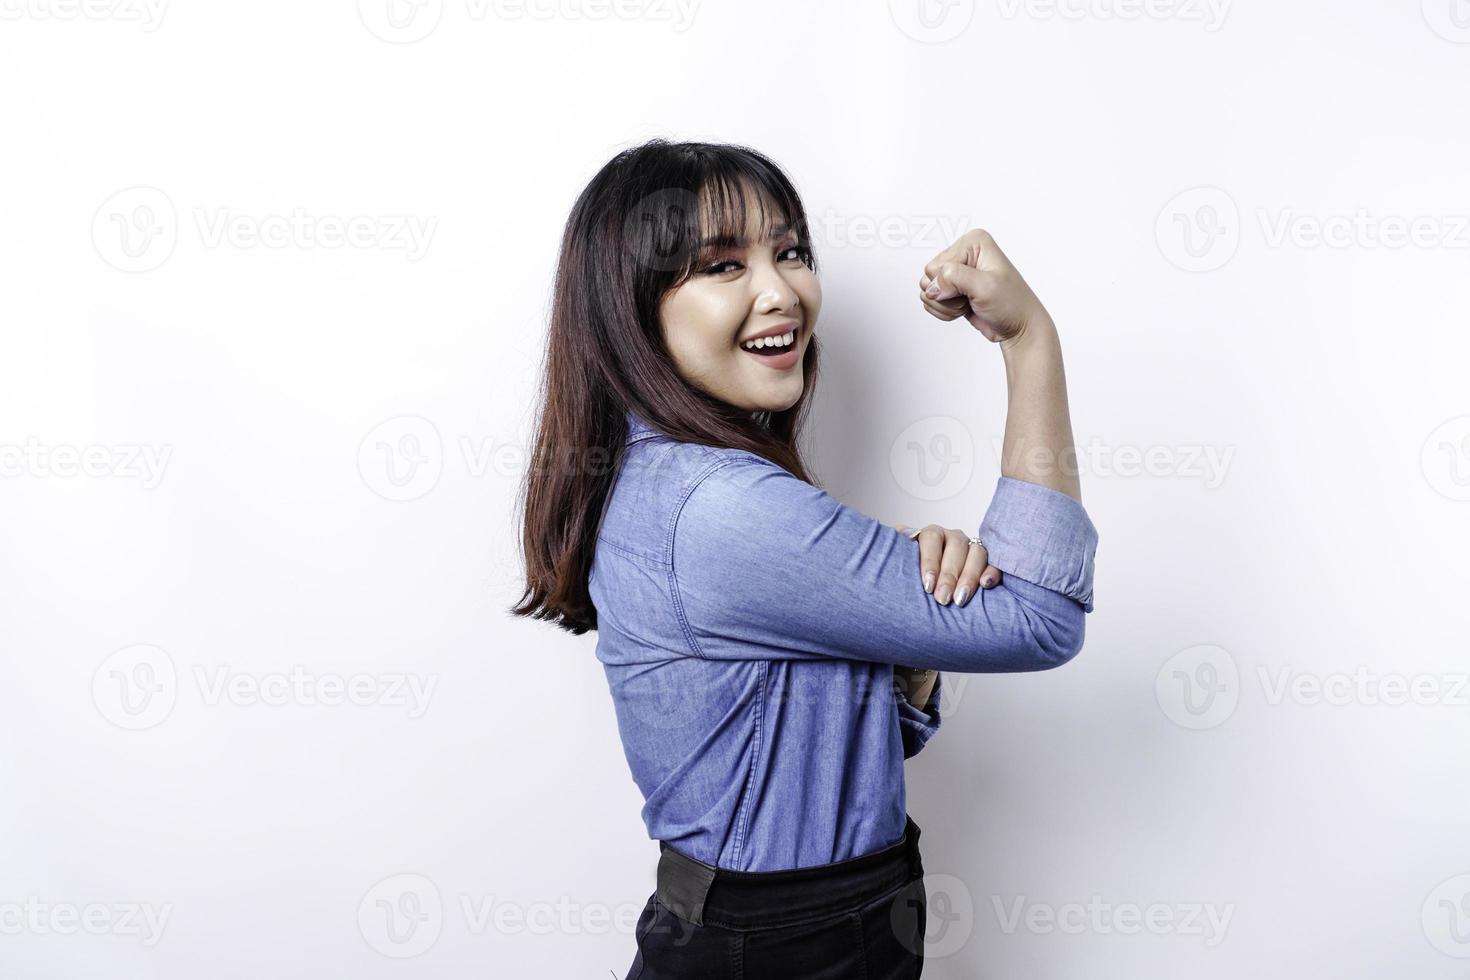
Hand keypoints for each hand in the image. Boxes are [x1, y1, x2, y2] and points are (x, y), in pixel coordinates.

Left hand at [893, 524, 1001, 606]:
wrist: (926, 579)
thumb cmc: (911, 571)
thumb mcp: (899, 561)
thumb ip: (891, 554)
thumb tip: (875, 549)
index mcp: (930, 534)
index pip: (931, 539)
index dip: (930, 561)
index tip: (927, 586)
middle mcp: (952, 537)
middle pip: (956, 547)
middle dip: (949, 575)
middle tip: (942, 599)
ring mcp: (971, 547)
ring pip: (977, 553)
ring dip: (969, 576)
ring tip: (961, 599)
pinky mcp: (987, 561)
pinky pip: (994, 563)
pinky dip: (992, 572)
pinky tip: (987, 585)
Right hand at [917, 229, 1048, 347]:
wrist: (1019, 327)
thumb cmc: (1012, 305)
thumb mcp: (986, 287)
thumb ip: (954, 278)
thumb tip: (931, 286)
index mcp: (973, 242)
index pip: (936, 266)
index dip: (950, 284)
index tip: (973, 290)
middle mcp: (963, 253)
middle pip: (929, 276)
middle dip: (947, 295)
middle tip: (970, 297)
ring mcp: (957, 271)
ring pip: (927, 289)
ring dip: (945, 304)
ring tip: (969, 303)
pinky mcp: (952, 288)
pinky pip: (931, 300)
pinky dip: (944, 310)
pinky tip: (964, 309)